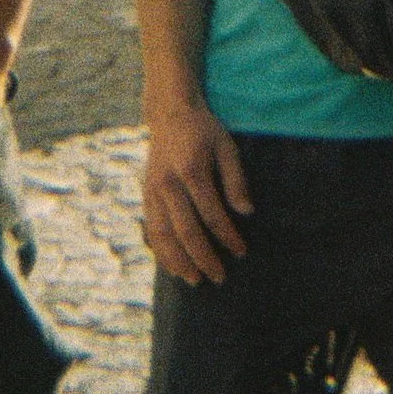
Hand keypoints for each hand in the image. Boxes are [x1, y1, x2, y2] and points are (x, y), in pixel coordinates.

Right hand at [143, 98, 252, 283]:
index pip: (212, 214)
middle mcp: (169, 183)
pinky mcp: (145, 194)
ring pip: (163, 235)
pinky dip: (161, 250)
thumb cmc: (204, 131)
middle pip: (186, 231)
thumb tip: (247, 212)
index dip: (228, 237)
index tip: (241, 252)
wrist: (169, 113)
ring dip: (179, 261)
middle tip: (220, 278)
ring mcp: (153, 190)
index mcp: (192, 170)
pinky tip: (172, 265)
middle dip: (204, 258)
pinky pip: (151, 229)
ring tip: (194, 280)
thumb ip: (236, 180)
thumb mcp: (226, 147)